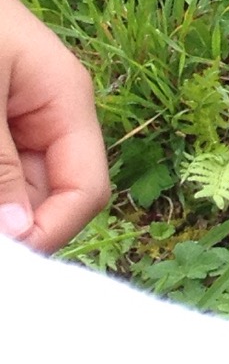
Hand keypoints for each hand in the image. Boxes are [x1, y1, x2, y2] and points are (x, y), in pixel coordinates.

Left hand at [0, 0, 107, 252]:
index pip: (85, 192)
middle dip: (13, 226)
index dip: (48, 235)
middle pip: (45, 197)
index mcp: (64, 101)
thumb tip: (22, 234)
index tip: (5, 263)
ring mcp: (10, 119)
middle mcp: (45, 115)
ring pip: (12, 189)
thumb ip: (1, 163)